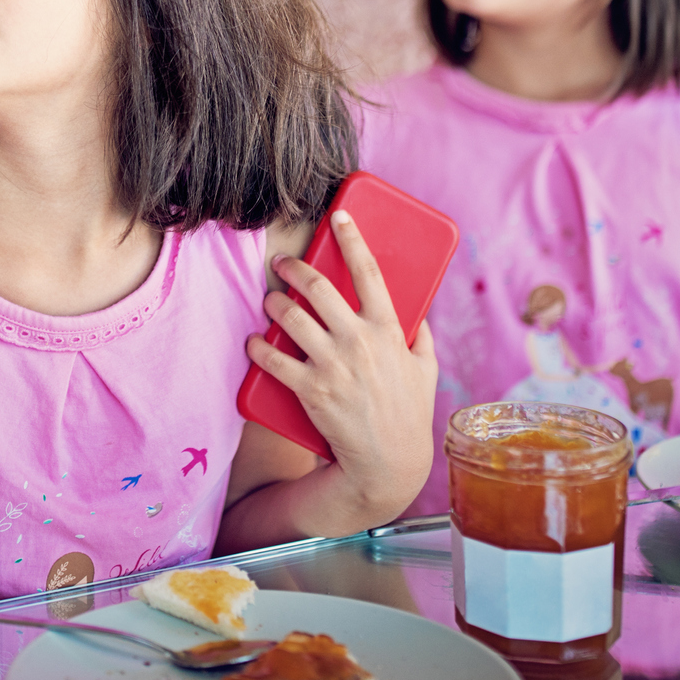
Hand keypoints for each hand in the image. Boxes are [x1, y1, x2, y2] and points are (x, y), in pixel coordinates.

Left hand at [244, 210, 437, 522]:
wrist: (388, 463)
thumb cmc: (409, 415)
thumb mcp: (426, 371)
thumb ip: (421, 339)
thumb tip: (418, 315)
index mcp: (389, 330)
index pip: (370, 272)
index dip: (352, 239)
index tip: (338, 215)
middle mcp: (360, 341)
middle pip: (319, 288)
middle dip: (294, 268)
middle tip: (282, 264)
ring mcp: (334, 364)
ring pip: (291, 318)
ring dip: (274, 303)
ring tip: (269, 300)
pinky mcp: (311, 389)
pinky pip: (274, 359)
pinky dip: (258, 348)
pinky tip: (253, 342)